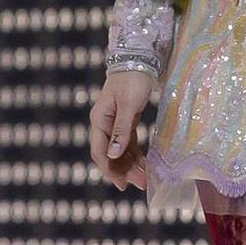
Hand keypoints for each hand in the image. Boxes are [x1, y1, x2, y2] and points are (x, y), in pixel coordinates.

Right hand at [89, 71, 154, 191]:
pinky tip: (145, 164)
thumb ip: (121, 130)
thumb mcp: (129, 106)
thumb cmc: (133, 80)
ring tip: (145, 178)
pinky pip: (128, 143)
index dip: (110, 170)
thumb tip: (113, 155)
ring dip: (131, 165)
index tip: (122, 184)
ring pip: (120, 151)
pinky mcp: (126, 121)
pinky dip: (136, 154)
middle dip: (124, 170)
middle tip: (140, 184)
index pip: (100, 151)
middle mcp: (104, 124)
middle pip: (111, 154)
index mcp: (99, 120)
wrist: (139, 60)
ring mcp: (114, 123)